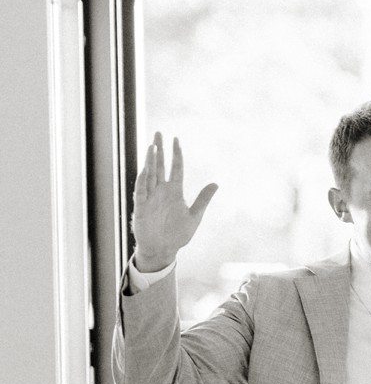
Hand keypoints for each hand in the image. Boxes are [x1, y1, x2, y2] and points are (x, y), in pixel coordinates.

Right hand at [131, 132, 217, 271]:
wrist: (163, 250)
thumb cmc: (177, 234)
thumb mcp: (194, 216)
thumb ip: (203, 199)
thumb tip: (216, 183)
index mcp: (175, 192)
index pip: (176, 168)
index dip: (176, 154)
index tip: (176, 139)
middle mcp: (161, 191)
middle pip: (160, 166)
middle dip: (159, 150)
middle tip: (158, 133)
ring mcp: (150, 198)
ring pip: (150, 175)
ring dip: (150, 161)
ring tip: (152, 146)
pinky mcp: (141, 207)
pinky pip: (141, 191)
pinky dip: (143, 181)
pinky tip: (145, 169)